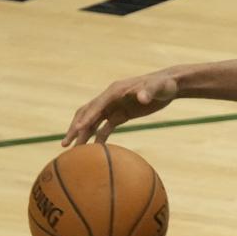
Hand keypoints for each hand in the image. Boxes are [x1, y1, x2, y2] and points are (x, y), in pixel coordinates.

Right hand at [63, 71, 178, 145]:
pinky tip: (93, 149)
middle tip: (65, 144)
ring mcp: (114, 106)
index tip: (78, 129)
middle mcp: (111, 98)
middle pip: (88, 113)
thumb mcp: (158, 88)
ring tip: (74, 150)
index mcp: (115, 91)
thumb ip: (149, 92)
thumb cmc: (164, 85)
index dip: (87, 117)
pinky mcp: (121, 114)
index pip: (97, 105)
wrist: (170, 85)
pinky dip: (98, 136)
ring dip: (83, 134)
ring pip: (93, 121)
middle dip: (76, 128)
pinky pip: (105, 127)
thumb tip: (141, 97)